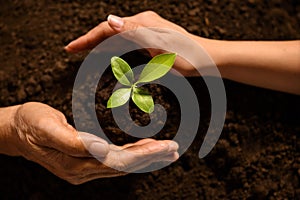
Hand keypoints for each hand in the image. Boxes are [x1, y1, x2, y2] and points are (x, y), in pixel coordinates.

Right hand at [1, 102, 178, 183]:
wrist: (16, 130)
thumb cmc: (30, 123)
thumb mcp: (46, 126)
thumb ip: (72, 140)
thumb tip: (100, 149)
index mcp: (75, 162)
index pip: (117, 161)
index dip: (142, 155)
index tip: (164, 146)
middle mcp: (82, 170)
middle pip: (124, 166)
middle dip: (151, 158)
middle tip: (174, 149)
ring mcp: (84, 169)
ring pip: (122, 166)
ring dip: (146, 159)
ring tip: (167, 151)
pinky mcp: (85, 163)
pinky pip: (114, 162)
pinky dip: (133, 156)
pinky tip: (145, 150)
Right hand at [65, 11, 213, 75]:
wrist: (206, 59)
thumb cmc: (186, 55)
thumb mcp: (160, 45)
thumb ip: (135, 32)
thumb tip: (110, 20)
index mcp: (142, 23)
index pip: (107, 28)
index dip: (87, 38)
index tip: (70, 48)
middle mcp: (142, 24)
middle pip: (109, 31)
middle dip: (89, 41)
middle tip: (72, 51)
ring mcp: (146, 32)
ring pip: (117, 38)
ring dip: (99, 45)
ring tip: (83, 53)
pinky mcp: (150, 41)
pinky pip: (127, 44)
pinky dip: (114, 49)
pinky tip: (108, 54)